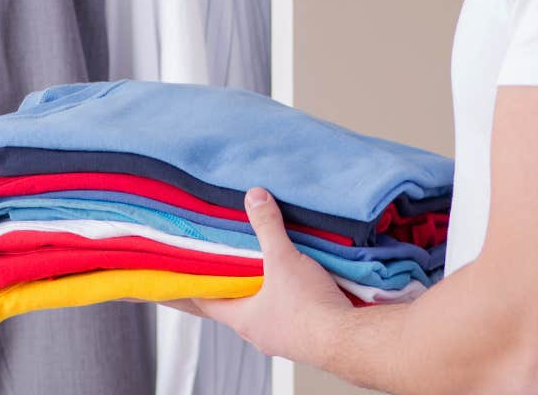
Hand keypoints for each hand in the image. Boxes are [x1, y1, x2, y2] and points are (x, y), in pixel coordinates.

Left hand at [163, 187, 352, 366]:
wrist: (348, 340)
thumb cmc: (309, 308)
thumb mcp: (283, 259)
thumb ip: (268, 227)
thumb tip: (254, 197)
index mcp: (243, 320)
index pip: (207, 303)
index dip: (197, 287)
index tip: (189, 275)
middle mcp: (260, 334)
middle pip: (237, 308)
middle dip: (234, 286)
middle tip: (231, 265)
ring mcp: (284, 340)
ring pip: (266, 314)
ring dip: (265, 295)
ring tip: (267, 272)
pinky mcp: (308, 339)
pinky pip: (292, 318)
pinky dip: (290, 302)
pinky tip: (299, 286)